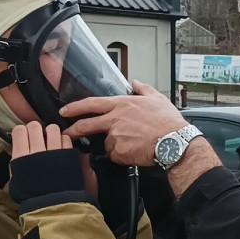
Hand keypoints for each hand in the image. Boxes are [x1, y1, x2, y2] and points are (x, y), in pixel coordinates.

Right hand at [10, 121, 96, 196]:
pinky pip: (66, 138)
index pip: (19, 131)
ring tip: (52, 141)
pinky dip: (64, 141)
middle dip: (36, 129)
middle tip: (38, 137)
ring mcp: (55, 152)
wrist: (55, 208)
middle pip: (35, 126)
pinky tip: (62, 149)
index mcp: (21, 157)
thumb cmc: (35, 198)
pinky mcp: (69, 155)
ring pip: (52, 129)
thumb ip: (19, 162)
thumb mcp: (18, 180)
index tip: (24, 135)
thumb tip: (21, 148)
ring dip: (51, 133)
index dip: (22, 131)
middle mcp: (37, 151)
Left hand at [60, 81, 188, 166]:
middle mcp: (115, 120)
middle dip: (73, 130)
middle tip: (67, 134)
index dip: (75, 107)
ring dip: (115, 145)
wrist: (174, 142)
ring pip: (107, 143)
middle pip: (87, 125)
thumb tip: (137, 83)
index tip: (65, 111)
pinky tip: (135, 152)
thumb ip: (143, 89)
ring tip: (134, 144)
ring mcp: (116, 137)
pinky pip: (116, 155)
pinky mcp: (119, 152)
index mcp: (122, 105)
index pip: (92, 103)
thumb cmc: (168, 122)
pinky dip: (122, 156)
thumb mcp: (157, 99)